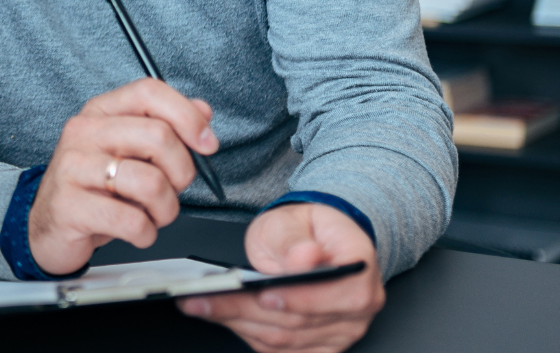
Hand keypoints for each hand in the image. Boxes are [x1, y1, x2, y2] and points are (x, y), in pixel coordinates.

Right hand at [27, 78, 217, 274]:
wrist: (46, 226)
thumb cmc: (93, 187)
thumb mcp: (128, 151)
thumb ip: (166, 126)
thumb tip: (202, 110)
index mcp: (100, 112)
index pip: (149, 92)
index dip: (187, 116)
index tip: (206, 144)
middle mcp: (84, 133)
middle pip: (158, 137)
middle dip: (182, 172)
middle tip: (172, 189)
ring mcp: (73, 168)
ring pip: (151, 182)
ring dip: (166, 209)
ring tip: (153, 214)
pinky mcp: (69, 206)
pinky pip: (131, 221)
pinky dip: (146, 233)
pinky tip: (136, 230)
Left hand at [178, 203, 383, 352]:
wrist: (308, 242)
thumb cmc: (303, 230)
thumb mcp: (292, 219)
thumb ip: (293, 239)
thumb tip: (304, 257)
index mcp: (359, 268)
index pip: (341, 295)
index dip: (300, 300)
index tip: (263, 295)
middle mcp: (357, 306)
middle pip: (302, 321)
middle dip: (247, 310)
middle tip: (204, 297)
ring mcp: (341, 331)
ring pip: (286, 340)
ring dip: (239, 323)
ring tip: (200, 305)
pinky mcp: (319, 347)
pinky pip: (281, 351)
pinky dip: (247, 334)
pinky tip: (221, 316)